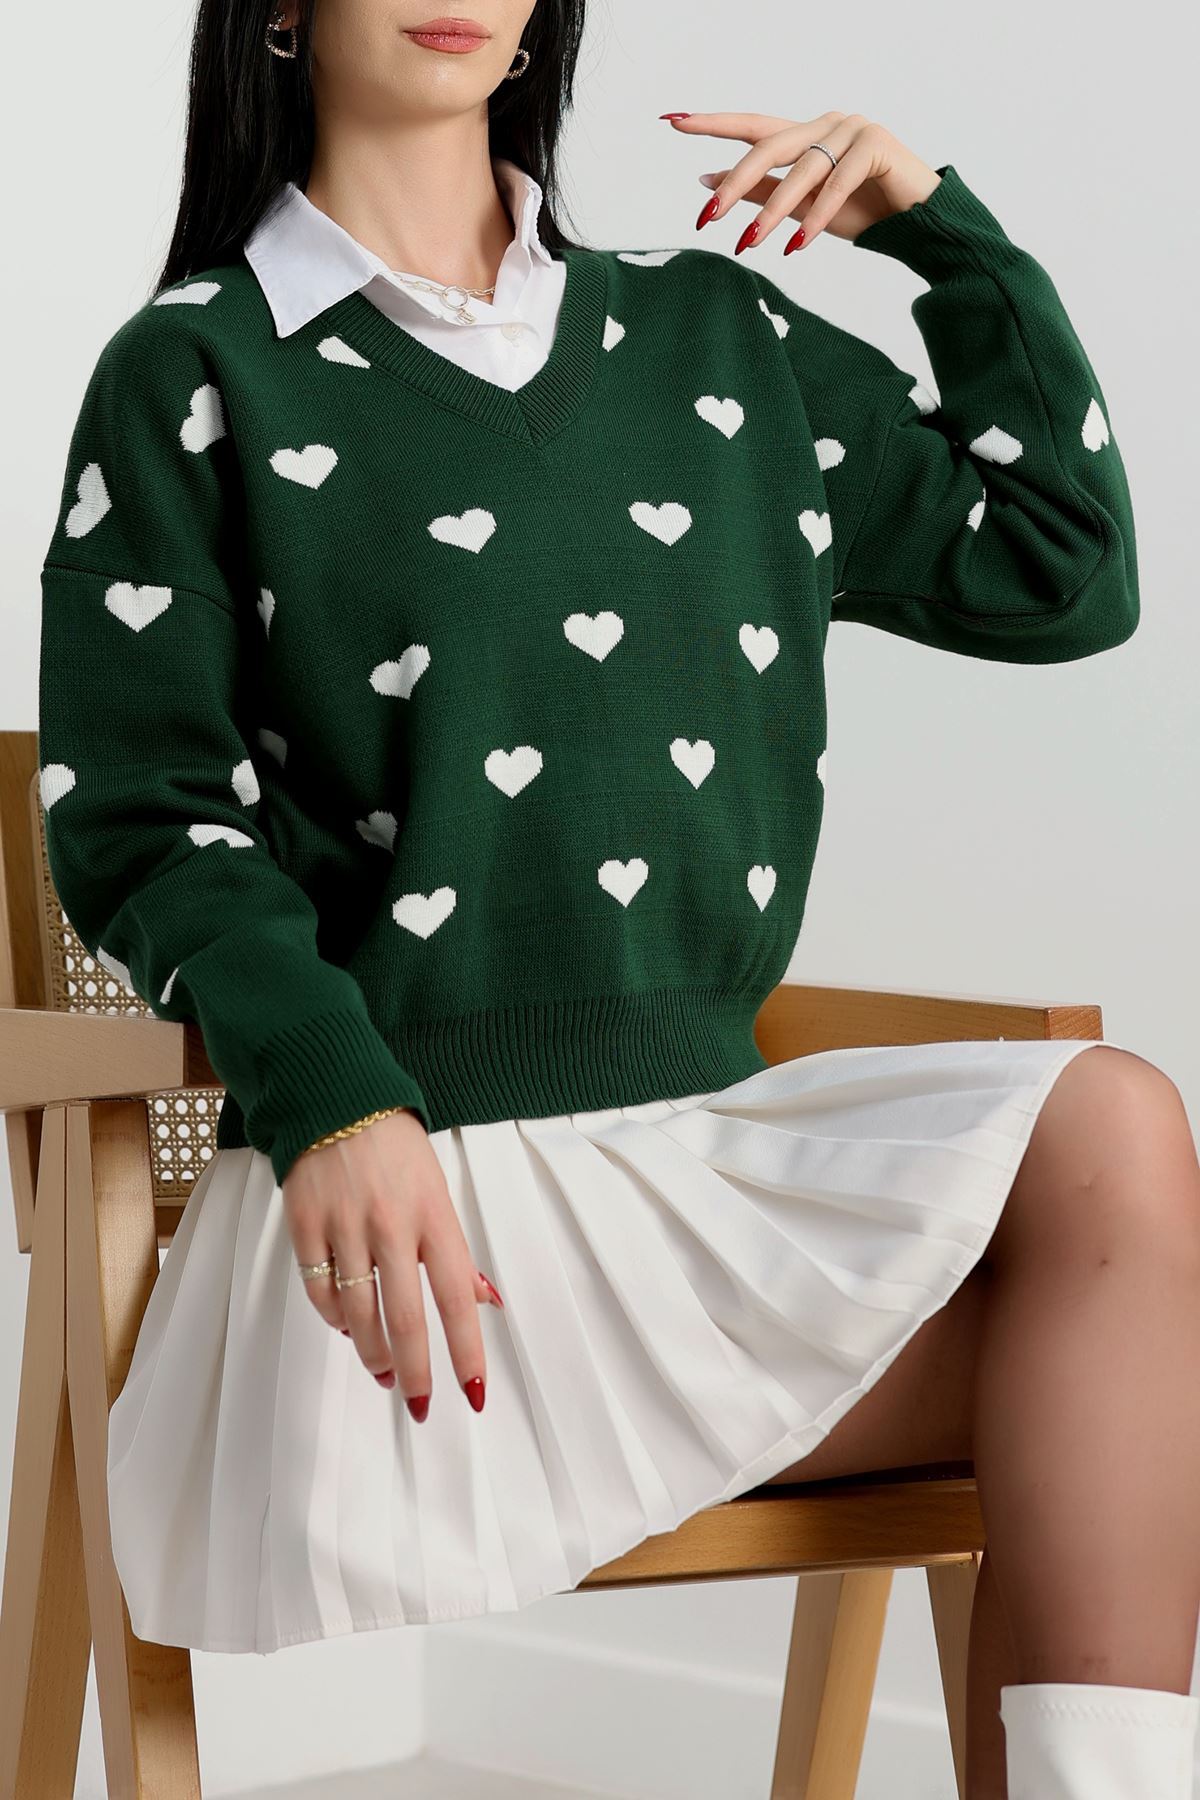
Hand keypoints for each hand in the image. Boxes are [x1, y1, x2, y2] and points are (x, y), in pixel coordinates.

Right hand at [281, 1106, 502, 1420]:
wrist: (334, 1096)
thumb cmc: (394, 1145)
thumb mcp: (437, 1188)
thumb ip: (456, 1249)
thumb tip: (485, 1300)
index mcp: (434, 1214)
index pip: (457, 1296)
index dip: (466, 1350)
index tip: (472, 1391)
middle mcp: (392, 1224)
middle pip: (407, 1319)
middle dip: (416, 1373)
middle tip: (421, 1404)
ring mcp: (344, 1225)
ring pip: (359, 1314)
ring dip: (374, 1354)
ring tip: (384, 1373)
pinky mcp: (304, 1224)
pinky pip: (320, 1290)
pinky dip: (333, 1318)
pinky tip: (345, 1326)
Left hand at [660, 109, 940, 251]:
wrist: (917, 225)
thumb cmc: (862, 214)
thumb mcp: (800, 209)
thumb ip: (759, 192)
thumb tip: (707, 181)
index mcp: (807, 134)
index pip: (752, 126)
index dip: (712, 124)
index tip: (672, 121)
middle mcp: (827, 124)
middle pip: (769, 146)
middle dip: (735, 182)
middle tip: (706, 215)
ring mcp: (853, 129)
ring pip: (801, 169)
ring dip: (771, 211)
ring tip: (748, 243)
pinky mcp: (877, 145)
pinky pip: (836, 183)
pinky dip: (814, 217)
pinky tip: (796, 245)